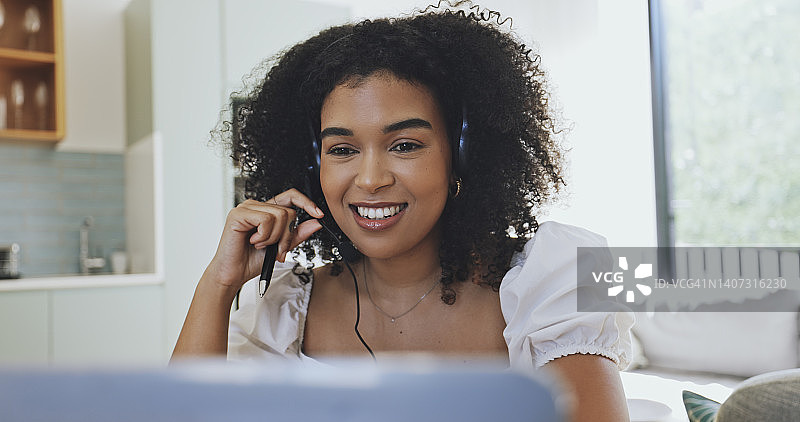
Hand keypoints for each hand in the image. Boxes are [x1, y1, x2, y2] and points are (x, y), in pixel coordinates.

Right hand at [204, 189, 323, 288]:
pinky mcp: (238, 214)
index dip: (306, 203)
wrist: (234, 274)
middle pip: (289, 211)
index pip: (291, 196)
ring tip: (261, 245)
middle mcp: (257, 206)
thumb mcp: (282, 246)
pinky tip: (253, 241)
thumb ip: (297, 234)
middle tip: (276, 248)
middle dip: (286, 235)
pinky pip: (266, 219)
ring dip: (274, 237)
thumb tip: (316, 223)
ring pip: (279, 215)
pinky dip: (264, 235)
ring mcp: (247, 208)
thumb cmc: (252, 260)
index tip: (319, 215)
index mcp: (267, 211)